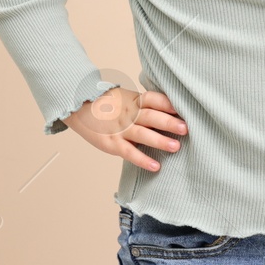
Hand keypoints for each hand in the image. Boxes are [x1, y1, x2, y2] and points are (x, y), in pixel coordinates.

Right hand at [63, 87, 186, 171]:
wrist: (78, 107)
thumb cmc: (109, 105)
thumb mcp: (127, 98)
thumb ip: (146, 104)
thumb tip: (173, 110)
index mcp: (134, 100)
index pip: (154, 99)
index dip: (168, 104)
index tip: (183, 108)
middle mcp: (129, 114)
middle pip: (151, 116)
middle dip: (169, 122)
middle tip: (185, 128)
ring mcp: (120, 129)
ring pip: (142, 134)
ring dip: (160, 141)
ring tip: (176, 146)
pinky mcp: (112, 144)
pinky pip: (129, 153)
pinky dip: (142, 160)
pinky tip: (155, 166)